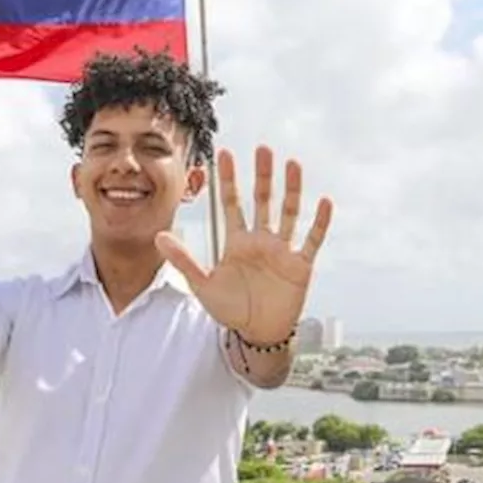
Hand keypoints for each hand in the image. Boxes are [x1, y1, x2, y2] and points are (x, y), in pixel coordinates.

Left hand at [155, 146, 331, 343]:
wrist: (258, 333)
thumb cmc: (231, 310)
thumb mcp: (203, 285)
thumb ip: (183, 260)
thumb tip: (158, 236)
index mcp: (237, 241)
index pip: (232, 203)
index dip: (229, 179)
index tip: (224, 154)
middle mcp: (261, 240)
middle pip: (262, 200)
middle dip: (262, 175)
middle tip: (262, 148)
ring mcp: (282, 250)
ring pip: (288, 213)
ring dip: (291, 189)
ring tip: (292, 164)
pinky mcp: (300, 265)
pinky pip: (312, 240)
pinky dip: (319, 222)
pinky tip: (324, 202)